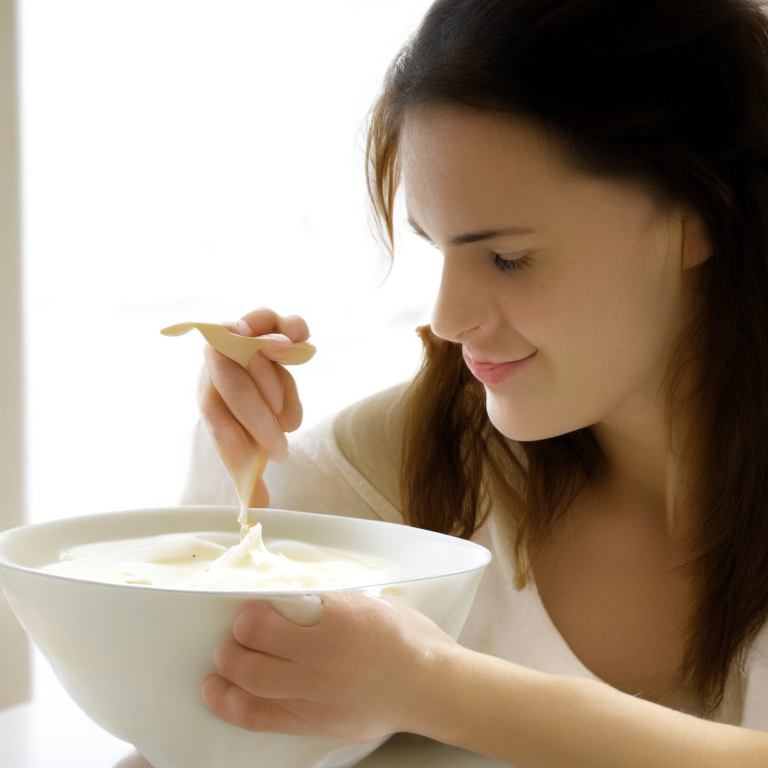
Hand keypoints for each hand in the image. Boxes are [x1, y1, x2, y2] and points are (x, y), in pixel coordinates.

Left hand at [197, 308, 309, 506]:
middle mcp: (217, 365)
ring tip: (290, 413)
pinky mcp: (262, 322)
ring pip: (250, 346)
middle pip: (232, 383)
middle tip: (283, 451)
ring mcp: (239, 338)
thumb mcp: (247, 443)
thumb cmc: (248, 413)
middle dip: (259, 418)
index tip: (261, 460)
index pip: (213, 412)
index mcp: (208, 395)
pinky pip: (270, 319)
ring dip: (273, 371)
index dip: (233, 435)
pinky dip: (288, 327)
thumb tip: (256, 511)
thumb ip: (249, 472)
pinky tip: (302, 341)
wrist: (249, 365)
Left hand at [201, 591, 458, 742]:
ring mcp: (318, 696)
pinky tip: (218, 693)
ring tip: (222, 662)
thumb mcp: (367, 603)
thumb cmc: (407, 639)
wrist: (430, 686)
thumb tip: (289, 599)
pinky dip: (233, 705)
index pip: (267, 617)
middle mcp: (322, 659)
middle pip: (251, 653)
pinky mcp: (318, 722)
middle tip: (235, 635)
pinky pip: (263, 718)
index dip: (248, 613)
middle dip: (232, 643)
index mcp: (335, 620)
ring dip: (227, 671)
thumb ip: (326, 603)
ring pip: (251, 685)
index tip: (249, 610)